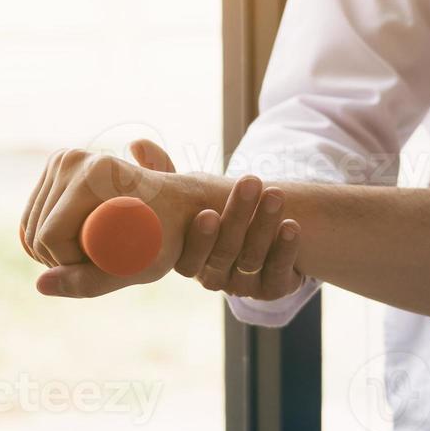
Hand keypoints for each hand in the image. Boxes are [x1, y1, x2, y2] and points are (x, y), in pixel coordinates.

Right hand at [20, 141, 213, 297]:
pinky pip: (33, 211)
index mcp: (92, 175)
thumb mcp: (137, 268)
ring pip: (31, 222)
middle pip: (37, 228)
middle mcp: (73, 159)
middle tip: (97, 263)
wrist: (180, 201)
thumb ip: (87, 283)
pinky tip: (67, 244)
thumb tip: (40, 285)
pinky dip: (41, 234)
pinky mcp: (58, 163)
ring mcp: (64, 158)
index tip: (101, 267)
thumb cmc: (167, 236)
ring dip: (50, 249)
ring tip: (88, 254)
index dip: (67, 264)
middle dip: (58, 258)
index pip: (50, 236)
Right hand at [126, 145, 305, 299]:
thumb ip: (163, 172)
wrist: (257, 236)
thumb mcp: (188, 193)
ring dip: (264, 225)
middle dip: (238, 215)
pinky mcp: (272, 287)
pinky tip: (291, 225)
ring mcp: (243, 284)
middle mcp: (213, 275)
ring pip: (252, 259)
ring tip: (275, 195)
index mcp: (187, 258)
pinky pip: (277, 273)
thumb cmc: (213, 209)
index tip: (207, 212)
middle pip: (224, 253)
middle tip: (252, 182)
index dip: (199, 238)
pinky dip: (285, 249)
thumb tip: (138, 143)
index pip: (189, 258)